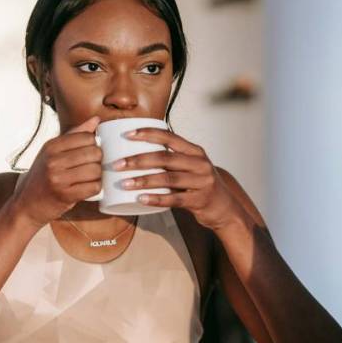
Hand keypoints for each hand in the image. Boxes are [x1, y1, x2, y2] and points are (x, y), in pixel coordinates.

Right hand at [9, 116, 102, 227]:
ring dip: (98, 176)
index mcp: (51, 146)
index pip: (86, 137)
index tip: (90, 153)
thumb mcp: (52, 152)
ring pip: (95, 170)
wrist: (26, 205)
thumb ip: (75, 135)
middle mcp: (53, 160)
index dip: (94, 144)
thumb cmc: (42, 177)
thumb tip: (96, 119)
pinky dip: (96, 188)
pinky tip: (89, 188)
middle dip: (99, 160)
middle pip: (94, 152)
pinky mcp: (65, 195)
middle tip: (93, 167)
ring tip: (91, 178)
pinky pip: (93, 187)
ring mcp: (58, 178)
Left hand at [114, 128, 242, 230]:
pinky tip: (141, 199)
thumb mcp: (190, 166)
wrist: (224, 208)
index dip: (147, 134)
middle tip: (117, 164)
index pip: (169, 136)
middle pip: (165, 158)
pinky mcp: (200, 200)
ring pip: (168, 179)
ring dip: (143, 180)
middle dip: (138, 160)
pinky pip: (174, 199)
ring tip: (124, 183)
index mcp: (195, 151)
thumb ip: (171, 159)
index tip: (127, 135)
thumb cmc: (199, 185)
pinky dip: (156, 199)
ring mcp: (201, 182)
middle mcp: (200, 163)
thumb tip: (136, 153)